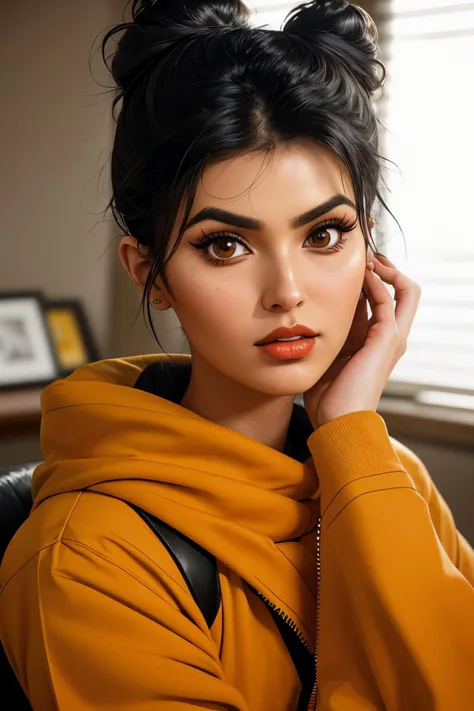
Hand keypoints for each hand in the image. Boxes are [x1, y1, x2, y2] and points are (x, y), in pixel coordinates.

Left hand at [303, 255, 421, 429]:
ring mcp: (393, 338)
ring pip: (406, 290)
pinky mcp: (388, 339)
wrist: (338, 421)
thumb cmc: (326, 395)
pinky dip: (377, 282)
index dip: (370, 279)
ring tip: (364, 256)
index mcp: (375, 341)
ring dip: (384, 268)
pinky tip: (359, 275)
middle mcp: (390, 337)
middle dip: (386, 268)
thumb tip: (310, 311)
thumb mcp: (326, 355)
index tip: (350, 265)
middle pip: (404, 291)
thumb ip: (328, 332)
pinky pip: (389, 299)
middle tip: (365, 255)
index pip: (382, 299)